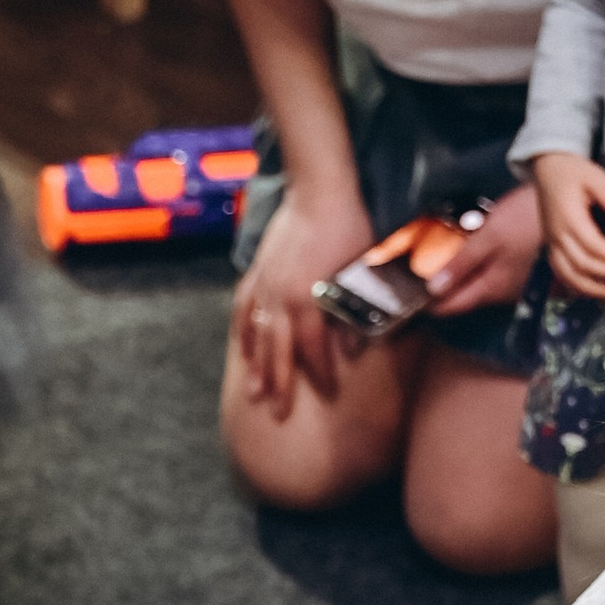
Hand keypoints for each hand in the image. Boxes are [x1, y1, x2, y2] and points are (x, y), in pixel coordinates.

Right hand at [231, 179, 374, 416]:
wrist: (318, 189)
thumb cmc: (348, 227)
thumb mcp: (361, 272)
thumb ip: (356, 313)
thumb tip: (355, 349)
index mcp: (308, 300)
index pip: (313, 349)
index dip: (322, 374)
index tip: (330, 395)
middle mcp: (280, 298)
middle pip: (278, 351)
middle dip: (280, 384)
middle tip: (278, 415)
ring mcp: (265, 284)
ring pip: (256, 334)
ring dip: (256, 366)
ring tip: (254, 393)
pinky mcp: (258, 271)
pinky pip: (244, 308)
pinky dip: (243, 331)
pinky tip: (244, 347)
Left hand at [419, 179, 543, 315]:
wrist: (565, 204)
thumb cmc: (526, 218)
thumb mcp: (489, 237)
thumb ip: (461, 265)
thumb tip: (432, 290)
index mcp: (493, 287)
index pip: (454, 306)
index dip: (429, 305)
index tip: (408, 302)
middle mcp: (505, 293)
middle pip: (467, 299)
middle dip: (443, 294)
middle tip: (417, 283)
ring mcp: (517, 285)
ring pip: (480, 289)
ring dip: (460, 281)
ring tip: (438, 269)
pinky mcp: (525, 273)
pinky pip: (493, 278)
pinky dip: (476, 271)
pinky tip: (469, 259)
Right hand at [534, 151, 604, 299]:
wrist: (548, 169)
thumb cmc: (573, 171)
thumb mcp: (596, 176)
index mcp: (569, 218)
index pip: (593, 246)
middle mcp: (558, 235)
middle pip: (582, 265)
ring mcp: (552, 243)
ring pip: (568, 275)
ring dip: (590, 288)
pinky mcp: (551, 247)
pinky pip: (560, 273)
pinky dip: (576, 286)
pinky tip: (593, 290)